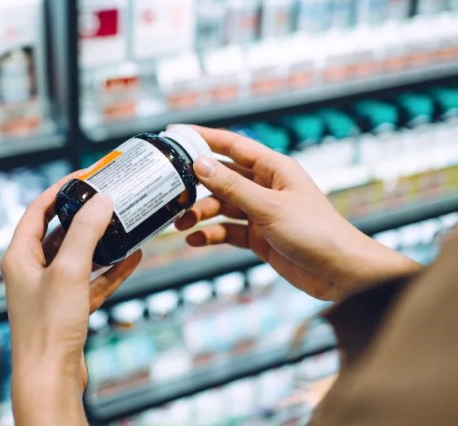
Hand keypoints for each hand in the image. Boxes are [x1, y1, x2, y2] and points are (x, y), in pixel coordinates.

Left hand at [1, 176, 141, 424]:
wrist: (50, 377)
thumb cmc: (48, 325)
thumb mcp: (69, 270)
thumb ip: (86, 233)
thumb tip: (101, 201)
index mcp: (19, 256)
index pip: (37, 211)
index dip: (59, 191)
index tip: (83, 177)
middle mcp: (31, 270)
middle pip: (59, 232)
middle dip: (84, 216)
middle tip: (108, 199)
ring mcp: (50, 290)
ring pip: (78, 257)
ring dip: (101, 242)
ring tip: (124, 225)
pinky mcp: (68, 309)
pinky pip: (92, 281)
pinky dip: (110, 270)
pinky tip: (132, 258)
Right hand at [176, 126, 420, 300]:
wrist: (341, 273)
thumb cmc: (316, 232)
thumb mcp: (269, 207)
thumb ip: (232, 186)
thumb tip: (200, 164)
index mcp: (274, 168)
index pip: (232, 145)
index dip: (203, 139)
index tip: (175, 135)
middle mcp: (266, 187)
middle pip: (222, 178)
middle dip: (197, 185)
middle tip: (172, 192)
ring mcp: (261, 212)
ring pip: (222, 206)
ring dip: (201, 214)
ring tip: (181, 224)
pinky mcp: (259, 237)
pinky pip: (228, 231)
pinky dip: (211, 234)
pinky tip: (196, 239)